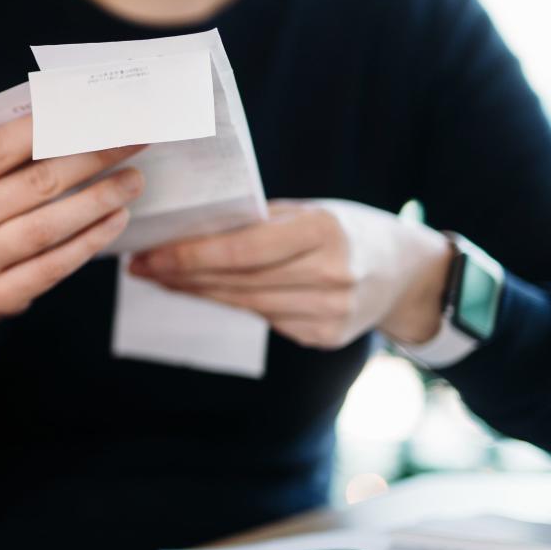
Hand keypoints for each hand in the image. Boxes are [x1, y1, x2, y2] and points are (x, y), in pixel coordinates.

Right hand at [0, 115, 145, 325]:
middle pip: (35, 184)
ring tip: (133, 182)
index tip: (97, 113)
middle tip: (131, 142)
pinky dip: (91, 240)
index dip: (52, 126)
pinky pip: (54, 265)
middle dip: (91, 159)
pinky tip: (118, 218)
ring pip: (47, 227)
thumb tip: (82, 116)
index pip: (0, 146)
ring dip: (97, 201)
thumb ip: (16, 148)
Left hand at [129, 199, 451, 348]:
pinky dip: (233, 305)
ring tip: (163, 279)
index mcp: (324, 232)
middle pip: (236, 283)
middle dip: (182, 276)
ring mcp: (328, 314)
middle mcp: (329, 277)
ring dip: (198, 293)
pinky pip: (264, 320)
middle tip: (142, 267)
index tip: (149, 255)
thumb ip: (264, 223)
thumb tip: (196, 233)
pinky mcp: (323, 338)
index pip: (242, 250)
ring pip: (244, 305)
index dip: (190, 256)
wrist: (409, 274)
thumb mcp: (315, 211)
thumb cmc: (351, 230)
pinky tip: (206, 294)